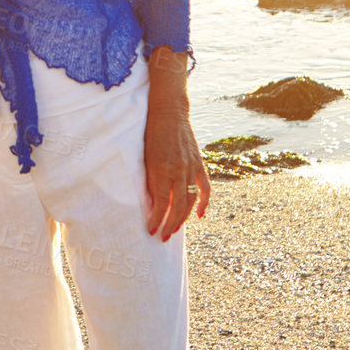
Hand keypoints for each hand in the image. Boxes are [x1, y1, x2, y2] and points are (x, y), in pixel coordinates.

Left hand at [143, 92, 209, 240]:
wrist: (168, 112)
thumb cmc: (150, 134)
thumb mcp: (145, 157)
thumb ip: (149, 180)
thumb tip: (150, 203)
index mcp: (162, 170)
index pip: (160, 204)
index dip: (156, 220)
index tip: (151, 231)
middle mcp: (178, 171)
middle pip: (177, 207)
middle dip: (169, 225)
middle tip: (162, 238)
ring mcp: (191, 168)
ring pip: (190, 201)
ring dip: (182, 218)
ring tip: (174, 230)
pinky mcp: (198, 164)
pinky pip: (205, 188)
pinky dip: (204, 203)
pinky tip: (199, 215)